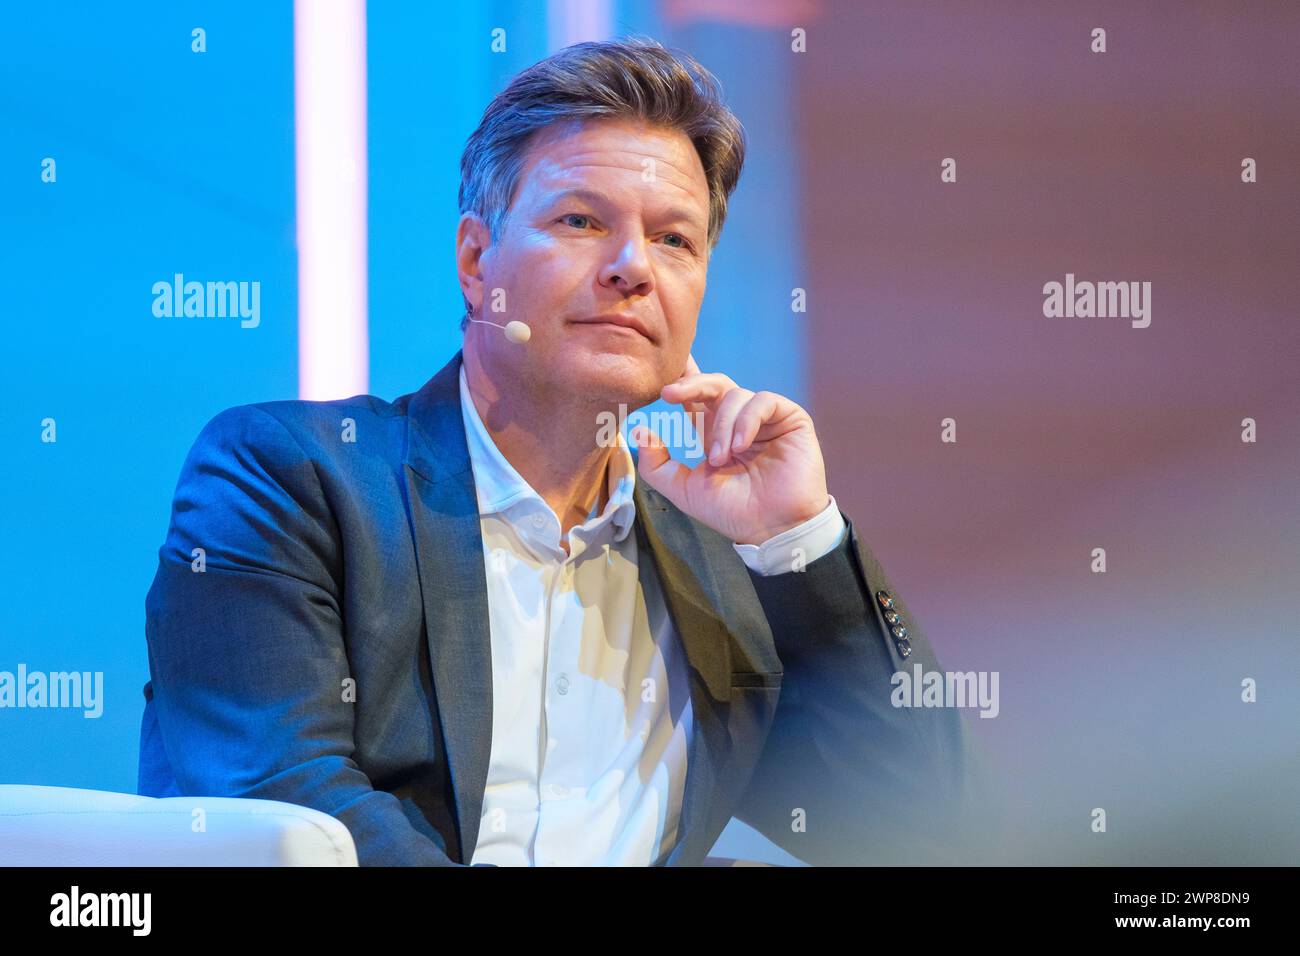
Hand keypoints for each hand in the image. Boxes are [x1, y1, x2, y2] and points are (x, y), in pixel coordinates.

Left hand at [631, 354, 830, 545]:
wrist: (771, 528)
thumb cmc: (731, 511)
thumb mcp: (684, 489)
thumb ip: (657, 465)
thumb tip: (639, 432)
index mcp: (713, 432)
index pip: (696, 396)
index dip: (682, 379)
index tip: (661, 381)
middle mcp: (737, 420)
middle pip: (714, 383)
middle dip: (690, 384)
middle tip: (669, 394)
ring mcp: (764, 419)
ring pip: (735, 395)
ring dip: (722, 426)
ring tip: (720, 459)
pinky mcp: (789, 418)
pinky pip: (763, 401)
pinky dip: (746, 420)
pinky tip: (740, 446)